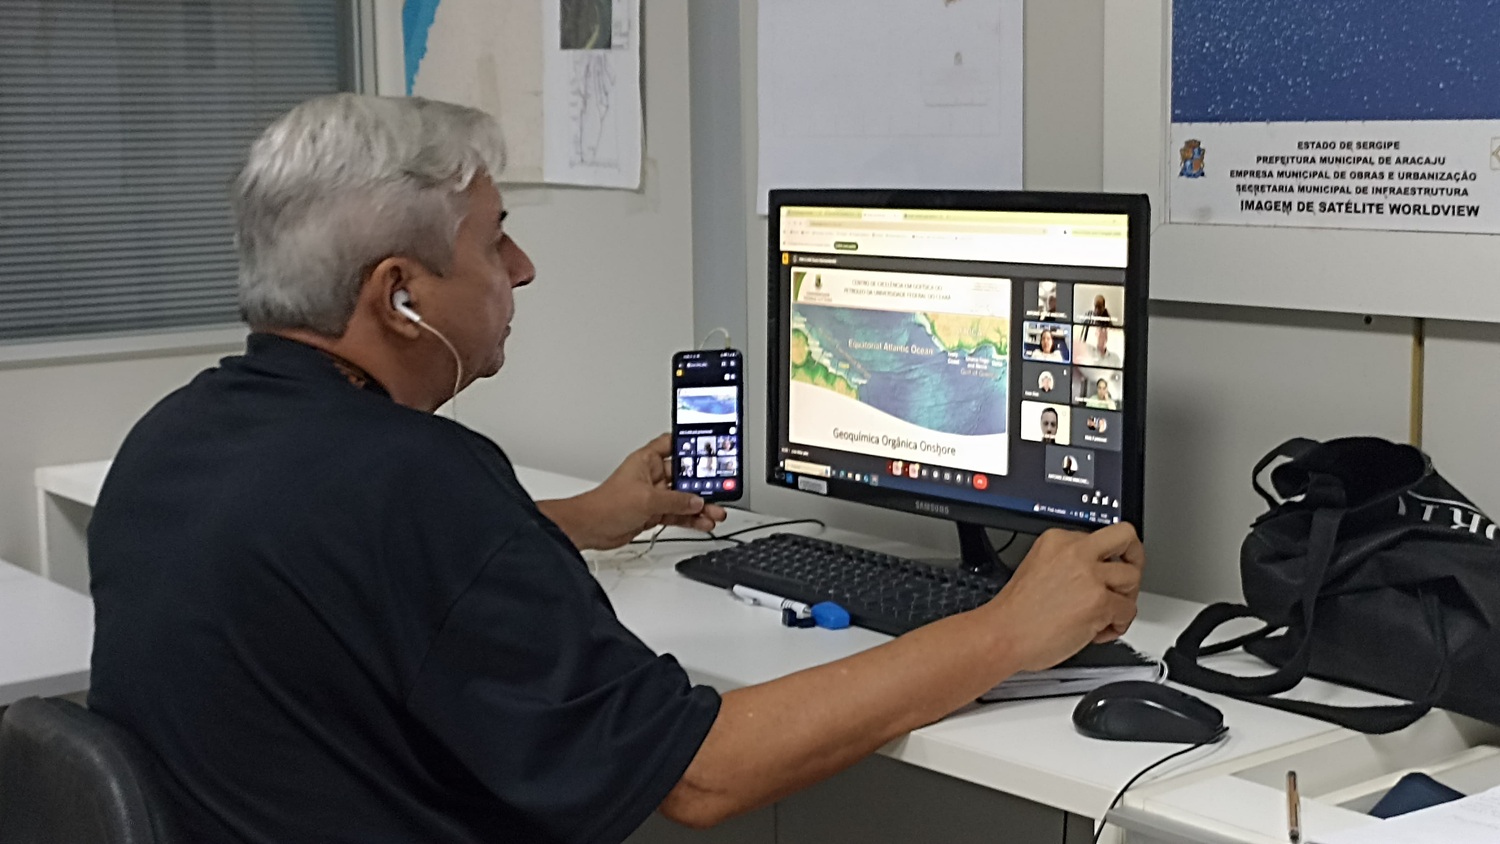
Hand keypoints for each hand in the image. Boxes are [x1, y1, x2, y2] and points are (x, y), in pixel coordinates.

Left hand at [537, 434, 727, 550]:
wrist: (590, 528)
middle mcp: (651, 475)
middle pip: (683, 475)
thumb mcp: (647, 499)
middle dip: (701, 484)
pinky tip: (702, 522)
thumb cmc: (606, 505)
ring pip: (682, 498)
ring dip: (699, 505)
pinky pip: (677, 513)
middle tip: (719, 490)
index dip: (689, 443)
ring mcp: (652, 495)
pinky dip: (690, 518)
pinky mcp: (652, 512)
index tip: (708, 447)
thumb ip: (675, 500)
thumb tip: (696, 501)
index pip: (672, 444)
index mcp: (646, 461)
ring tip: (715, 512)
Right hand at [980, 524, 1143, 671]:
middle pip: (1125, 536)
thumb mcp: (1038, 568)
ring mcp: (1090, 575)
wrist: (1002, 635)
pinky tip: (1100, 631)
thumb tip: (1094, 575)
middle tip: (1127, 577)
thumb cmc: (1015, 613)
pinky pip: (1128, 610)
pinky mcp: (1100, 601)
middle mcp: (1076, 551)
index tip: (1104, 572)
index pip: (1098, 538)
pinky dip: (1119, 625)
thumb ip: (1067, 564)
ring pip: (1133, 577)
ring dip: (1126, 599)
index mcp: (1057, 540)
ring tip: (1108, 613)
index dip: (1103, 560)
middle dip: (1134, 556)